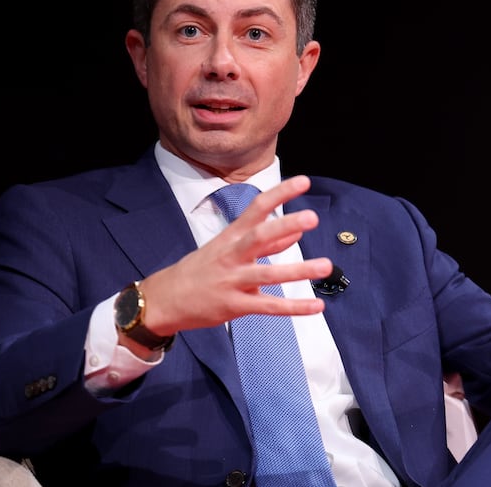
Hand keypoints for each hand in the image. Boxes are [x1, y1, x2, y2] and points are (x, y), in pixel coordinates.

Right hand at [134, 175, 331, 337]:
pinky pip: (269, 307)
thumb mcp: (227, 248)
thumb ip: (265, 243)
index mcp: (231, 236)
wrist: (165, 299)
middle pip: (260, 236)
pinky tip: (316, 306)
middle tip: (312, 217)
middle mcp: (232, 255)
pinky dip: (295, 308)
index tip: (303, 182)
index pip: (257, 208)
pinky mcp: (235, 306)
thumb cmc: (201, 269)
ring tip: (325, 265)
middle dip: (285, 225)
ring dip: (298, 270)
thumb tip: (296, 232)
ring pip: (269, 275)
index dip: (280, 194)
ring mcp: (233, 281)